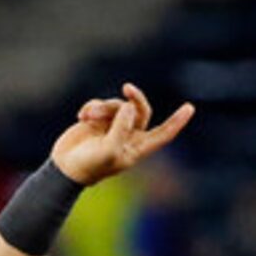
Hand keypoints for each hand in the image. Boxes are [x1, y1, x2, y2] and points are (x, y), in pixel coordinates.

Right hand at [50, 83, 193, 185]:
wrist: (65, 167)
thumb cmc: (90, 165)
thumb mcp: (109, 149)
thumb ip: (121, 127)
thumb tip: (129, 106)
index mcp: (138, 148)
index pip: (164, 133)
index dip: (177, 121)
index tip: (190, 107)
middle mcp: (129, 136)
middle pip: (141, 110)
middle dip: (135, 98)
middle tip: (127, 88)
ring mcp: (113, 126)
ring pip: (117, 105)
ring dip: (102, 108)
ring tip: (87, 117)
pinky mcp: (98, 119)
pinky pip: (101, 104)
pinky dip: (92, 107)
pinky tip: (81, 116)